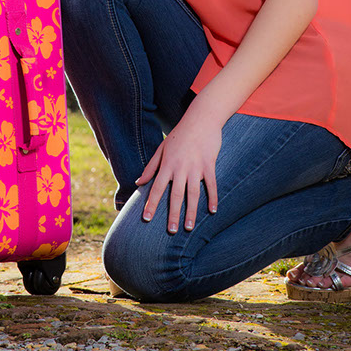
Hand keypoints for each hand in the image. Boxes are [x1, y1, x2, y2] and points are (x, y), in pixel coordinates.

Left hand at [136, 111, 220, 232]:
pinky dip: (212, 198)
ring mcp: (196, 167)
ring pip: (193, 194)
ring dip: (191, 212)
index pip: (157, 188)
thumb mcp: (161, 149)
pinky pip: (211, 184)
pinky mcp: (209, 164)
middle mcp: (180, 168)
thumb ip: (150, 167)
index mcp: (167, 164)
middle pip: (175, 195)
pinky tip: (212, 211)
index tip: (146, 218)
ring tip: (189, 228)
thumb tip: (138, 182)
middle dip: (172, 214)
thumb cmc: (179, 134)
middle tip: (171, 231)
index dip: (151, 203)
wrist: (201, 119)